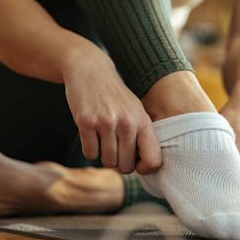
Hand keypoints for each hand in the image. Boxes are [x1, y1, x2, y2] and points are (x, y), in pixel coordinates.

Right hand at [62, 47, 161, 174]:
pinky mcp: (86, 122)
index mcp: (143, 122)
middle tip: (115, 151)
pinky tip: (91, 135)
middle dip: (119, 164)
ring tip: (103, 141)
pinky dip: (89, 149)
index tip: (137, 164)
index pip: (153, 160)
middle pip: (126, 167)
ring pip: (107, 162)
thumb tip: (145, 167)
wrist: (91, 70)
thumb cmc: (115, 96)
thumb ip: (142, 136)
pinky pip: (89, 153)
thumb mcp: (136, 111)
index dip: (145, 169)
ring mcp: (106, 123)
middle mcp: (127, 123)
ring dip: (104, 156)